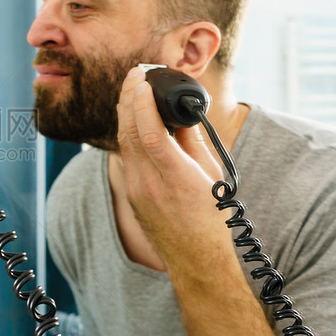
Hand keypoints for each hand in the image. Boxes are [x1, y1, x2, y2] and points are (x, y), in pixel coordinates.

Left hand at [115, 67, 230, 269]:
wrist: (196, 260)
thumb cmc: (212, 219)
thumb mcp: (212, 177)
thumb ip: (193, 142)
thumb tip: (182, 112)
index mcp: (175, 177)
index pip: (149, 133)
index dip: (141, 103)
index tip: (141, 80)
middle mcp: (149, 183)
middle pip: (129, 132)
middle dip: (128, 98)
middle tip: (133, 74)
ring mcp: (136, 190)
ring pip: (123, 143)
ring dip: (125, 112)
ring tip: (131, 89)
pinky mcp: (131, 194)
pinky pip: (124, 156)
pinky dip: (127, 133)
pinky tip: (132, 119)